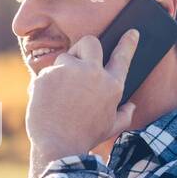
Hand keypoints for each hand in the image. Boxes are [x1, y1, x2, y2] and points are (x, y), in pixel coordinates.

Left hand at [25, 29, 137, 177]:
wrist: (58, 146)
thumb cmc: (85, 137)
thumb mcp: (111, 127)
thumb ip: (124, 114)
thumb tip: (131, 106)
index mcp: (112, 85)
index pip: (122, 57)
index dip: (128, 43)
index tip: (131, 31)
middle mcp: (93, 73)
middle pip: (90, 42)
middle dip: (83, 48)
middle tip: (77, 62)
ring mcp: (68, 72)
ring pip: (63, 59)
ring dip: (61, 72)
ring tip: (60, 96)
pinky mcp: (47, 75)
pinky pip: (46, 73)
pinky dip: (45, 85)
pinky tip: (47, 102)